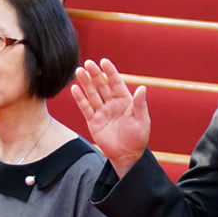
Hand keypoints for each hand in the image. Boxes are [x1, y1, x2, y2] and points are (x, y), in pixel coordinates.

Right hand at [71, 59, 149, 176]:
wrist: (127, 155)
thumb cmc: (138, 138)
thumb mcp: (141, 120)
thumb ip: (140, 104)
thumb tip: (142, 88)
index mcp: (125, 101)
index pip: (116, 83)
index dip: (110, 72)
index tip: (104, 61)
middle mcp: (112, 104)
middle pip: (102, 86)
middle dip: (95, 74)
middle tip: (88, 63)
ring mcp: (102, 112)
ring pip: (92, 94)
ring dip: (86, 83)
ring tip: (79, 71)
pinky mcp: (93, 121)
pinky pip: (85, 108)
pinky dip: (80, 99)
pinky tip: (74, 89)